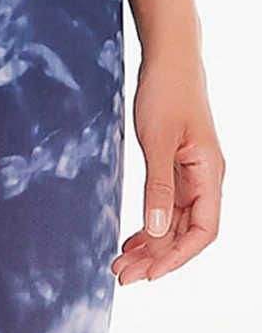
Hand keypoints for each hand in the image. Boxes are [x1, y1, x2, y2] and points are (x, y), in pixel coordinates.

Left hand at [112, 56, 224, 284]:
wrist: (167, 59)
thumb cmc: (166, 92)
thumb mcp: (157, 140)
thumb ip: (157, 186)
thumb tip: (156, 232)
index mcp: (209, 174)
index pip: (202, 231)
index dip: (176, 255)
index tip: (147, 271)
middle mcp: (204, 178)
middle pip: (185, 231)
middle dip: (156, 255)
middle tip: (122, 273)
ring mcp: (190, 171)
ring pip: (174, 219)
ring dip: (151, 241)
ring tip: (122, 260)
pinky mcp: (174, 162)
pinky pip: (165, 202)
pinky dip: (149, 219)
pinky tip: (132, 234)